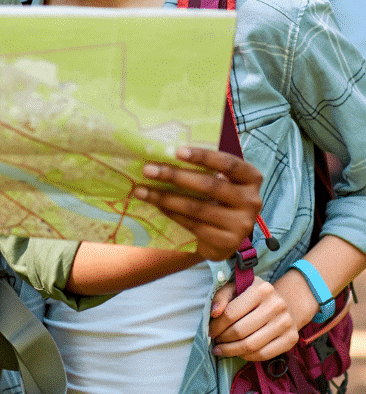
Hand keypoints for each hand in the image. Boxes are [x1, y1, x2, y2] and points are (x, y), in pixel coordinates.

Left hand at [133, 147, 262, 260]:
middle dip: (175, 176)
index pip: (229, 164)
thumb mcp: (218, 178)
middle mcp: (252, 201)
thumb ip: (203, 166)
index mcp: (251, 178)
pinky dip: (171, 213)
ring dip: (165, 197)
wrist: (224, 233)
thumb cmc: (216, 195)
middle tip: (148, 169)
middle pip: (209, 186)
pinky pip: (193, 224)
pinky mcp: (227, 243)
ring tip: (142, 190)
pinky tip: (156, 205)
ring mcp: (241, 225)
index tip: (177, 151)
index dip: (204, 156)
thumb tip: (164, 150)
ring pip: (197, 208)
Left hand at [209, 276, 298, 360]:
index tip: (210, 331)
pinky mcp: (292, 338)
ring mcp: (286, 323)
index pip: (231, 312)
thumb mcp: (236, 288)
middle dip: (224, 339)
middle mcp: (276, 305)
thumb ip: (221, 296)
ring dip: (232, 350)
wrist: (284, 304)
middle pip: (241, 330)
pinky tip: (238, 353)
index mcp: (261, 289)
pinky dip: (248, 356)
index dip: (217, 325)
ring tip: (222, 350)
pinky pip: (265, 354)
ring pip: (252, 345)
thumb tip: (214, 313)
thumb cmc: (253, 295)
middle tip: (216, 342)